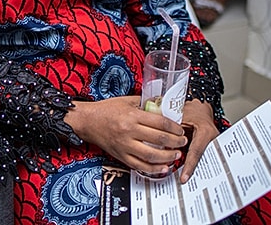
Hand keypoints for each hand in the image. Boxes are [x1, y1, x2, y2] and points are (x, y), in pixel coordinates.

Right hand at [66, 96, 187, 175]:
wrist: (87, 121)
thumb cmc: (106, 110)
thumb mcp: (126, 101)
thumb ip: (144, 103)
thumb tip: (161, 104)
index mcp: (132, 116)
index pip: (160, 122)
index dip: (174, 127)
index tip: (180, 130)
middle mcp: (129, 131)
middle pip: (159, 139)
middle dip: (175, 142)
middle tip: (183, 142)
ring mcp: (125, 146)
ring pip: (152, 156)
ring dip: (168, 157)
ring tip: (176, 155)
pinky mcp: (121, 156)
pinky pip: (140, 166)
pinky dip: (154, 169)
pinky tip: (163, 167)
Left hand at [176, 100, 218, 182]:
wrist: (201, 108)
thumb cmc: (191, 110)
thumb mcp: (180, 118)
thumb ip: (173, 132)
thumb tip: (162, 146)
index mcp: (206, 131)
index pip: (196, 152)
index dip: (189, 166)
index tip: (184, 178)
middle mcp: (212, 139)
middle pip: (200, 158)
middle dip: (191, 170)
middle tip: (183, 181)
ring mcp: (213, 144)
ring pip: (200, 158)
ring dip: (192, 167)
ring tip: (183, 179)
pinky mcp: (209, 147)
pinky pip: (200, 156)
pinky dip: (192, 162)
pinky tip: (185, 170)